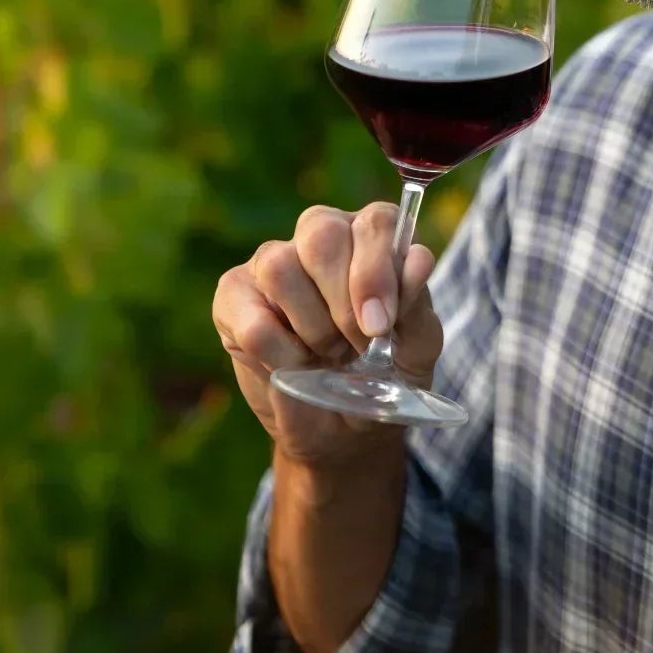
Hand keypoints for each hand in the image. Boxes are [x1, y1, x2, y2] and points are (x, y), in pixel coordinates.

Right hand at [213, 203, 442, 467]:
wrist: (343, 431)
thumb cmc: (384, 378)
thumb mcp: (415, 352)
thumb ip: (418, 307)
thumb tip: (418, 260)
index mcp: (372, 239)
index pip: (376, 221)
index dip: (377, 268)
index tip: (381, 324)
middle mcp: (320, 237)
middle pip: (321, 233)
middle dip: (343, 299)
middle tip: (358, 345)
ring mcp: (272, 262)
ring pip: (280, 268)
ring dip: (312, 328)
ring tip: (327, 355)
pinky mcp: (234, 296)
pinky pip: (251, 318)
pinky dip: (279, 355)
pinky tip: (295, 366)